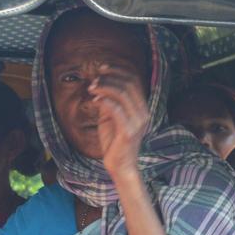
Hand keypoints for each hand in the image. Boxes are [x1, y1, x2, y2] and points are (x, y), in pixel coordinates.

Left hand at [89, 63, 150, 178]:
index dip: (118, 71)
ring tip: (91, 88)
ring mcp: (138, 122)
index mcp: (142, 108)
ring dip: (105, 87)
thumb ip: (108, 102)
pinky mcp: (128, 132)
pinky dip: (104, 101)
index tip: (102, 68)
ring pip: (123, 94)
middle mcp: (143, 113)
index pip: (134, 81)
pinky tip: (94, 101)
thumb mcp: (109, 118)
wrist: (120, 167)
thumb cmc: (114, 143)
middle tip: (94, 79)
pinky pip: (117, 110)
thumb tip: (99, 85)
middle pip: (129, 84)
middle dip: (110, 77)